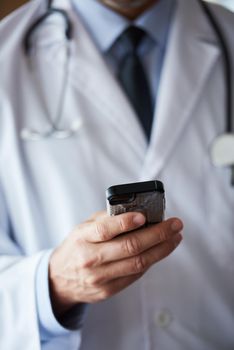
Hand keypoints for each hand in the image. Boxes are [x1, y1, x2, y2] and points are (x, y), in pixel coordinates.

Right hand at [49, 211, 182, 317]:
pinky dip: (151, 261)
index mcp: (82, 238)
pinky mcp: (108, 291)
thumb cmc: (77, 246)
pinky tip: (160, 250)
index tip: (145, 216)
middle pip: (129, 247)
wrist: (59, 279)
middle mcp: (90, 259)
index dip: (125, 222)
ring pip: (138, 263)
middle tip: (175, 225)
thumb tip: (137, 211)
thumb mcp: (83, 227)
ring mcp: (99, 278)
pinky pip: (135, 275)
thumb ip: (106, 219)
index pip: (105, 230)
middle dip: (157, 234)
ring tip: (175, 237)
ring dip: (161, 249)